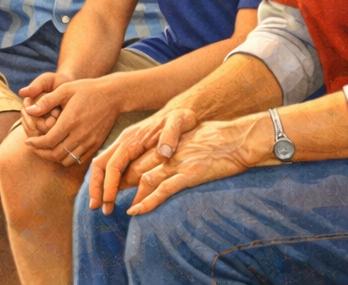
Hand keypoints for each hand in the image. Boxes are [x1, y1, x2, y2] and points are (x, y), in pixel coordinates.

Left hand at [22, 77, 122, 166]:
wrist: (113, 95)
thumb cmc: (87, 89)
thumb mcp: (65, 89)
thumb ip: (46, 101)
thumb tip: (29, 111)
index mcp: (70, 122)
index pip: (47, 141)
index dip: (35, 144)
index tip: (28, 142)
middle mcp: (80, 135)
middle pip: (55, 154)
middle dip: (41, 153)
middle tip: (33, 147)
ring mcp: (90, 142)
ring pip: (67, 160)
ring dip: (54, 157)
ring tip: (46, 149)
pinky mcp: (97, 145)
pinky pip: (79, 160)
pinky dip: (68, 158)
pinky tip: (62, 149)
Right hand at [90, 108, 198, 213]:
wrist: (181, 109)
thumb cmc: (180, 118)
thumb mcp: (179, 123)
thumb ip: (171, 136)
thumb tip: (164, 151)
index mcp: (131, 140)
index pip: (113, 165)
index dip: (109, 185)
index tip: (107, 203)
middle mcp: (123, 143)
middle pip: (100, 166)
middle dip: (96, 187)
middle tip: (96, 208)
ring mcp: (125, 146)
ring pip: (103, 166)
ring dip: (99, 185)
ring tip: (100, 205)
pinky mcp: (130, 150)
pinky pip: (112, 166)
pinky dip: (107, 181)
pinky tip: (110, 194)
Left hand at [125, 117, 258, 215]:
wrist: (241, 138)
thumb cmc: (223, 137)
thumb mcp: (195, 136)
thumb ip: (180, 145)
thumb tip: (174, 153)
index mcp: (168, 143)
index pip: (137, 156)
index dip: (122, 169)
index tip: (112, 180)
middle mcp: (168, 152)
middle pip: (135, 167)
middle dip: (118, 183)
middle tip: (105, 197)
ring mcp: (178, 163)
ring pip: (144, 179)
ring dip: (128, 194)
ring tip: (115, 207)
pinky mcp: (190, 174)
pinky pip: (163, 190)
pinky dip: (147, 201)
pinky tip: (135, 211)